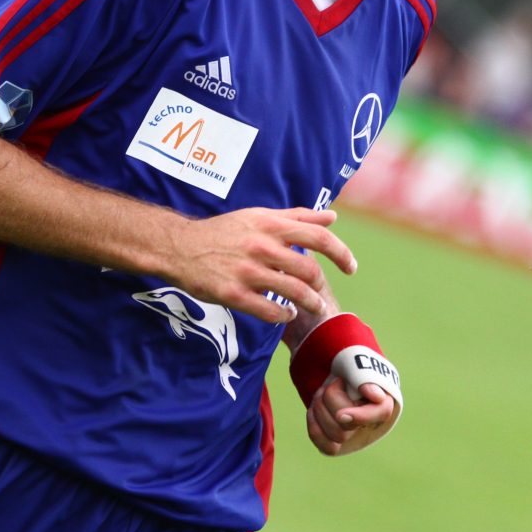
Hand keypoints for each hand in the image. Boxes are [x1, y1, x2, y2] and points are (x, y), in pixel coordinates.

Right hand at [160, 206, 356, 324]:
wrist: (181, 247)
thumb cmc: (225, 231)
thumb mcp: (260, 217)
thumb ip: (297, 217)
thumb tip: (331, 217)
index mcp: (271, 225)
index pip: (318, 238)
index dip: (341, 254)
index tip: (351, 267)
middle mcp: (262, 247)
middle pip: (309, 271)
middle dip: (321, 286)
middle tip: (321, 294)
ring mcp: (248, 272)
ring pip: (294, 293)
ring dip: (309, 304)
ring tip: (313, 307)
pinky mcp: (233, 294)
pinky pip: (269, 310)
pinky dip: (284, 315)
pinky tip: (286, 314)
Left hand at [307, 377, 397, 456]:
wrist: (338, 374)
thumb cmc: (350, 368)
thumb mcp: (355, 364)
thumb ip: (365, 376)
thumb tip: (377, 397)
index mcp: (383, 402)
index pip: (379, 415)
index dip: (360, 417)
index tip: (341, 414)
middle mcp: (371, 423)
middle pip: (348, 425)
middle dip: (332, 400)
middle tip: (334, 382)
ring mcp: (353, 434)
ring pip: (335, 434)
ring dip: (320, 408)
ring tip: (322, 392)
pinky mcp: (336, 442)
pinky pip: (324, 445)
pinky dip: (314, 424)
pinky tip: (314, 410)